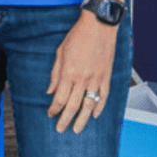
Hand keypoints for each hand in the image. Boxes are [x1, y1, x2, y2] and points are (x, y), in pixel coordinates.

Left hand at [46, 10, 116, 133]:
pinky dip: (99, 107)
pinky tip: (94, 115)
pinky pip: (103, 96)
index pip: (59, 97)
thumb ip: (55, 73)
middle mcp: (82, 78)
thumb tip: (50, 90)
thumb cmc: (77, 36)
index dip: (54, 108)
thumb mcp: (60, 52)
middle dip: (65, 119)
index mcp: (68, 72)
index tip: (50, 114)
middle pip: (73, 105)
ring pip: (89, 105)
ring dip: (82, 119)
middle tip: (60, 129)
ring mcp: (96, 79)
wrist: (99, 26)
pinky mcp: (107, 76)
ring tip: (77, 129)